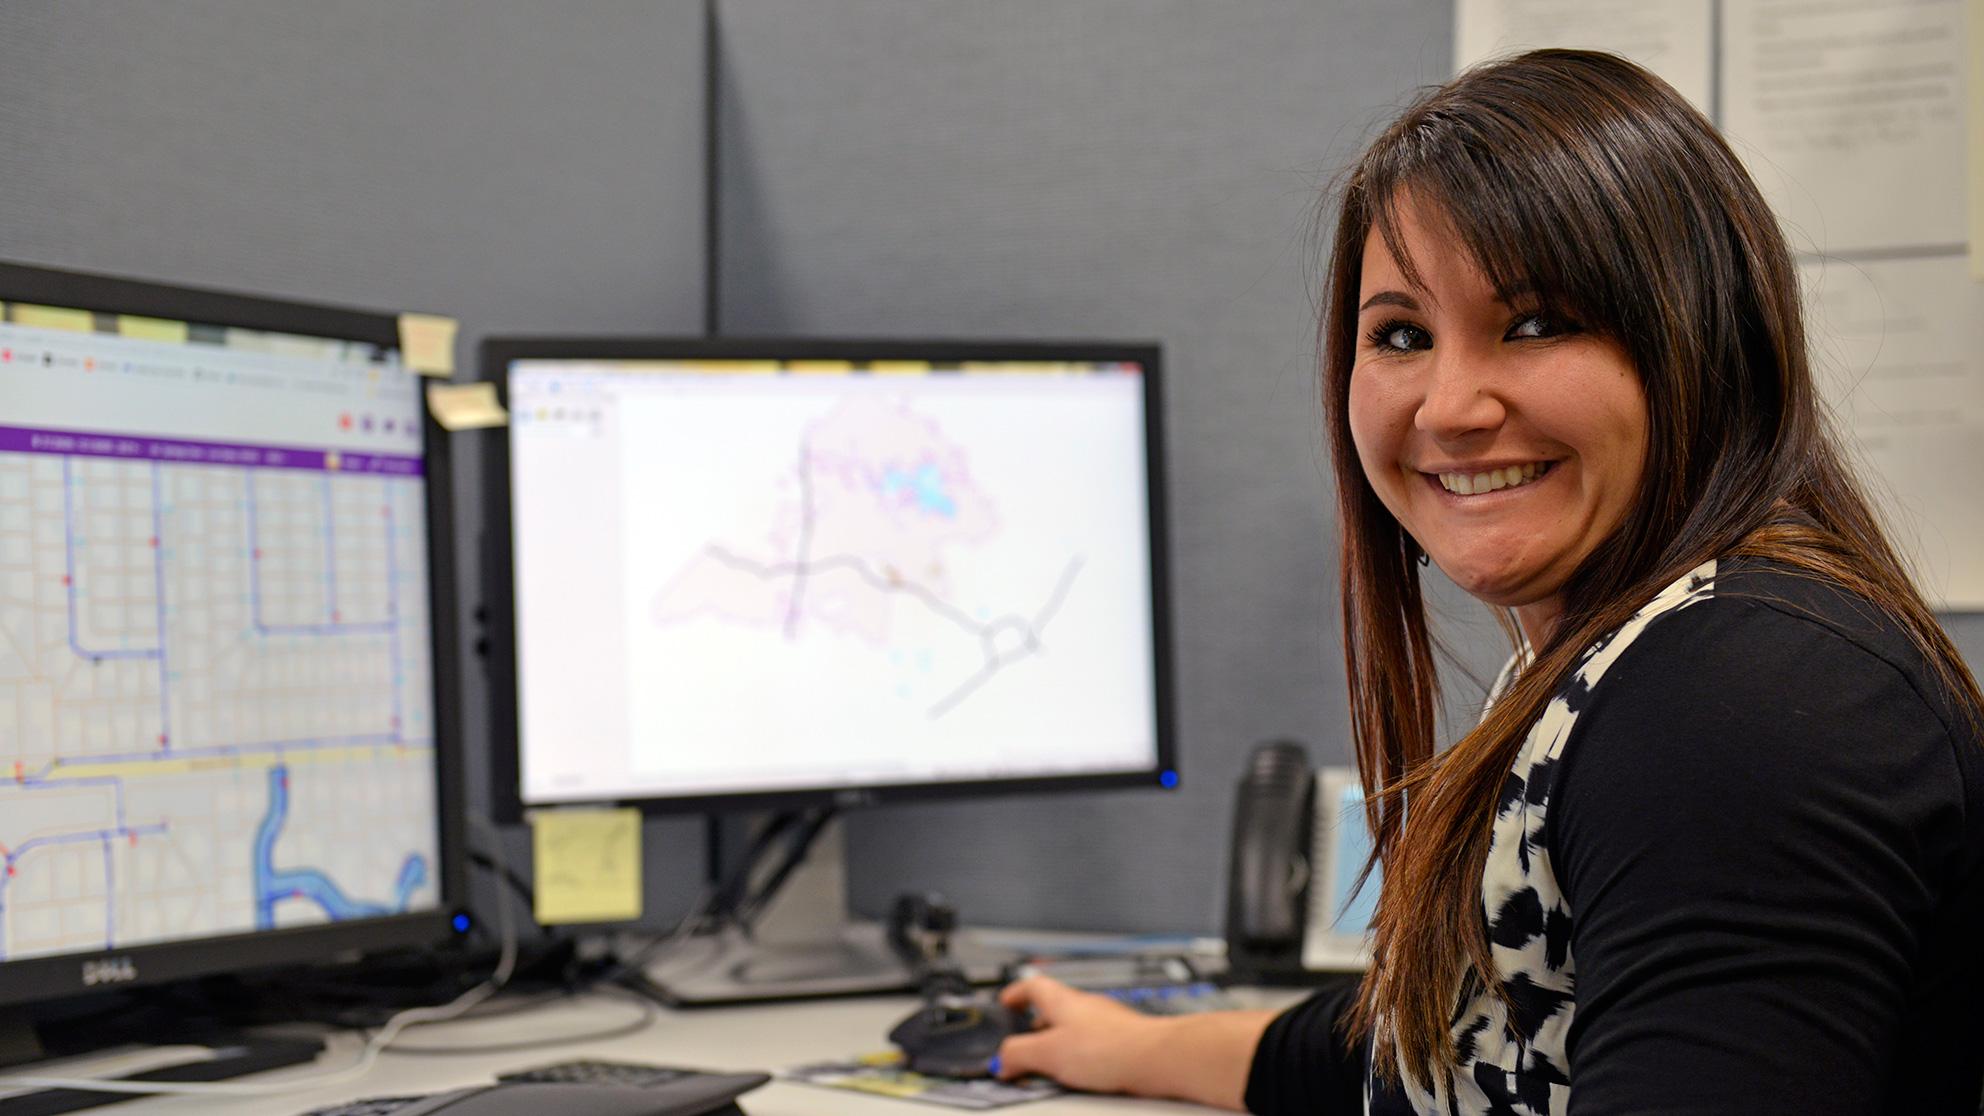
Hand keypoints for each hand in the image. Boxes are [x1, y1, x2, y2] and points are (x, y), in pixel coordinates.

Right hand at [991, 975, 1167, 1093]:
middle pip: (1054, 1006)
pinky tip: (1081, 1073)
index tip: (1006, 1001)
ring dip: (1059, 1040)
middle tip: (1024, 1039)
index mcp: (1063, 1001)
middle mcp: (1086, 1005)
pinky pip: (1094, 1042)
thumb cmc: (1109, 1048)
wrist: (1155, 1058)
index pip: (1033, 986)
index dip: (1016, 993)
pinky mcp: (1124, 1039)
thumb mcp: (1048, 1054)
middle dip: (1036, 1024)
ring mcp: (1107, 1021)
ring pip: (1075, 1025)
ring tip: (1050, 1063)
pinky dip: (1080, 1053)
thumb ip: (1019, 1054)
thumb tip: (1001, 1060)